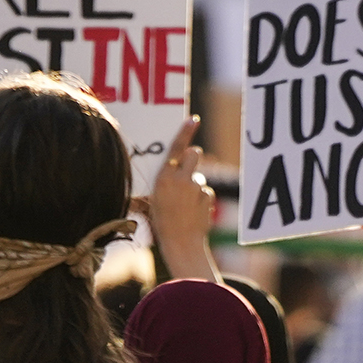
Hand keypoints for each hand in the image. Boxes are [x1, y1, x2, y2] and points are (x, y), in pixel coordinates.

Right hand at [148, 117, 219, 281]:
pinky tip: (194, 211)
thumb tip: (173, 169)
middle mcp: (180, 179)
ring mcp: (195, 187)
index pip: (176, 149)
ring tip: (185, 204)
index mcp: (163, 178)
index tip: (193, 120)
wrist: (179, 243)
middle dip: (192, 158)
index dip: (185, 132)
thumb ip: (166, 182)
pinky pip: (206, 190)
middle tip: (186, 173)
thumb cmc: (162, 222)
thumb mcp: (155, 199)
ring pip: (199, 176)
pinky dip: (202, 198)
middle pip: (193, 154)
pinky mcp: (207, 196)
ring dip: (195, 185)